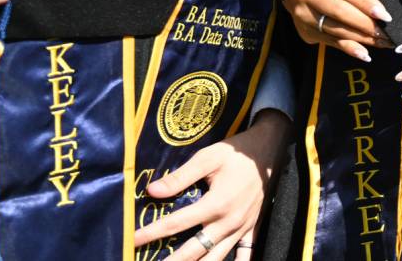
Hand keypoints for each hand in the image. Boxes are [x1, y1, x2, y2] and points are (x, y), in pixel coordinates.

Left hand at [133, 110, 291, 259]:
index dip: (151, 233)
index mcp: (215, 204)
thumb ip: (180, 177)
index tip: (132, 241)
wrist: (270, 151)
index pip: (176, 224)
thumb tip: (152, 191)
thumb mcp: (207, 158)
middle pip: (194, 251)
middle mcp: (228, 222)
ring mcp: (241, 228)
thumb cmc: (236, 153)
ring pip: (216, 258)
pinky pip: (245, 253)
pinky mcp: (251, 228)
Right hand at [282, 0, 392, 61]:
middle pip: (339, 12)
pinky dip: (349, 48)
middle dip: (366, 24)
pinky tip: (364, 53)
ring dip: (362, 39)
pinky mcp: (304, 32)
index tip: (385, 15)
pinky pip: (330, 42)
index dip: (366, 3)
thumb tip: (380, 14)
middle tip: (386, 33)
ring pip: (336, 30)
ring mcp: (301, 15)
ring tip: (382, 43)